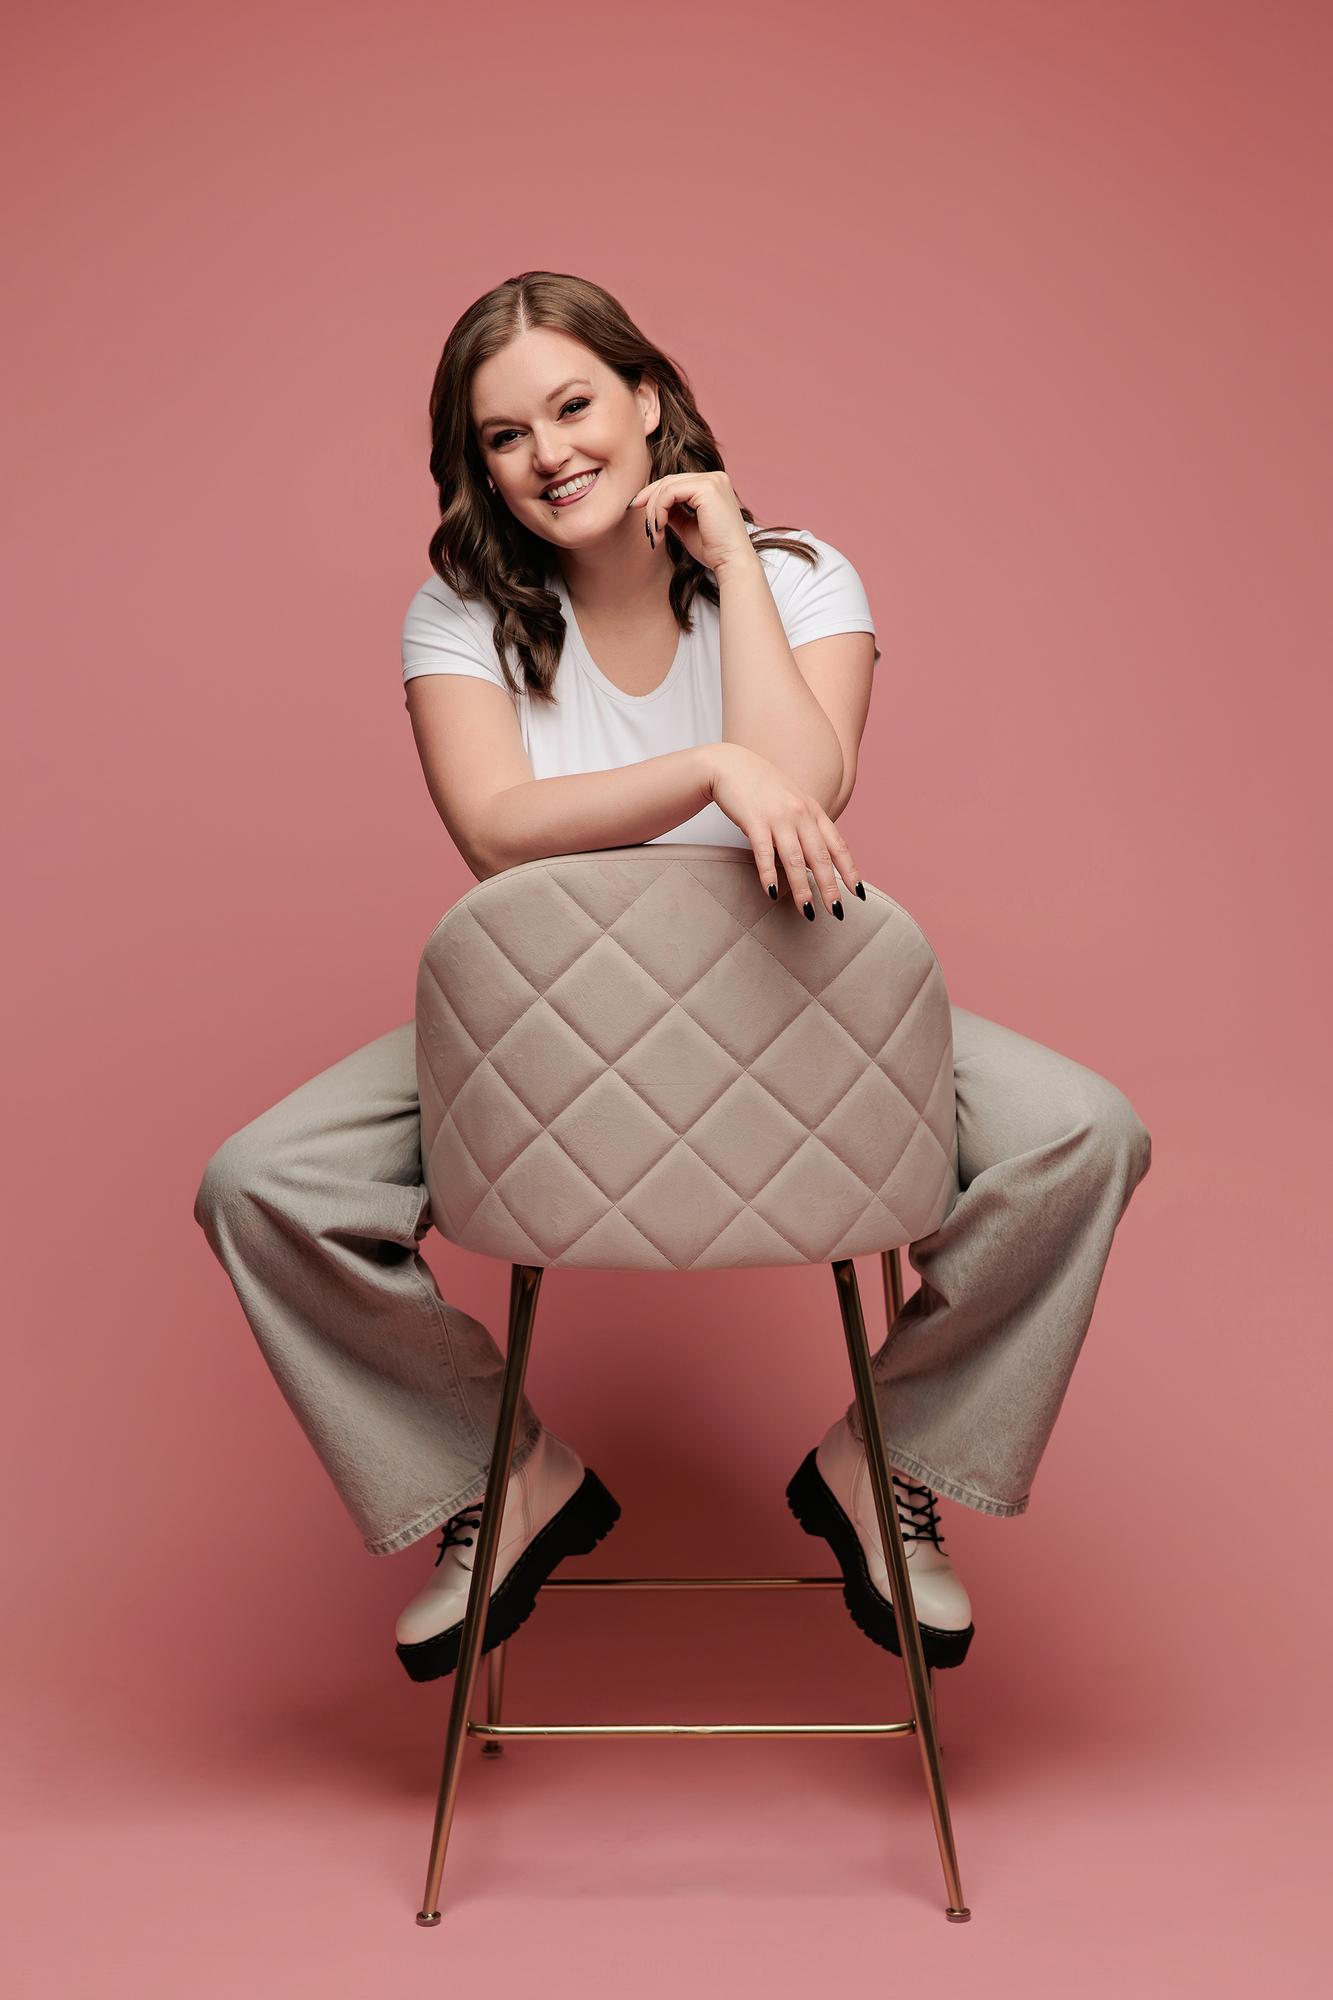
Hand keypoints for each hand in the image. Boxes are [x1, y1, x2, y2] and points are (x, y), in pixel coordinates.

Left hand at [628, 468, 754, 573]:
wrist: (731, 562)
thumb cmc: (713, 550)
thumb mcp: (687, 526)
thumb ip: (673, 512)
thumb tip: (652, 506)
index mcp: (713, 484)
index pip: (675, 482)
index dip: (653, 494)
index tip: (636, 508)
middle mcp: (715, 477)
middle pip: (669, 481)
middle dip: (649, 501)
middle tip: (643, 525)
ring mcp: (712, 480)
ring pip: (667, 487)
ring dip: (653, 511)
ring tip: (654, 534)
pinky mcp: (707, 488)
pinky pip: (670, 493)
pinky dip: (659, 510)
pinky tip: (659, 528)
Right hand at [706, 743, 864, 917]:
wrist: (730, 765)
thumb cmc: (761, 787)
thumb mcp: (792, 802)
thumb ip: (806, 825)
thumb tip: (816, 858)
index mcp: (813, 810)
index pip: (837, 845)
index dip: (849, 870)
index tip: (858, 893)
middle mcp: (800, 813)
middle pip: (820, 856)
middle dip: (830, 887)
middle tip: (837, 912)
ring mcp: (778, 816)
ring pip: (794, 859)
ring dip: (802, 888)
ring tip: (808, 911)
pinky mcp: (754, 820)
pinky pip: (763, 852)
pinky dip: (768, 874)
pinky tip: (772, 892)